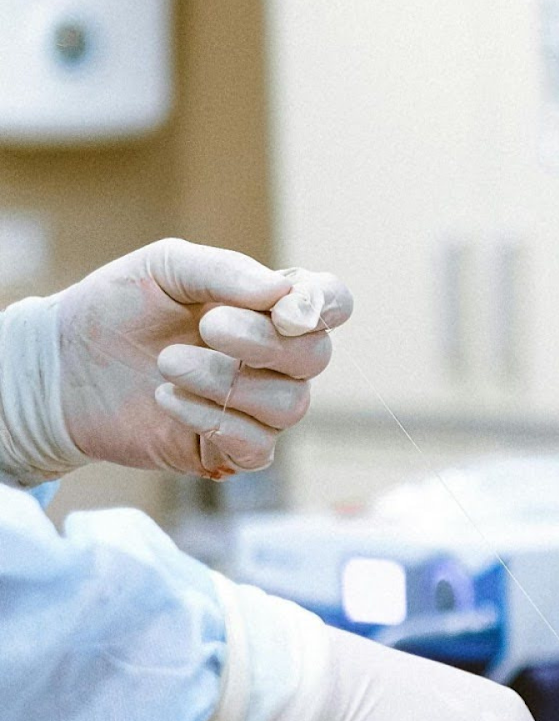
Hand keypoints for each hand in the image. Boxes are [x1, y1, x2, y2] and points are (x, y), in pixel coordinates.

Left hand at [53, 239, 351, 477]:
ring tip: (168, 364)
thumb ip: (223, 270)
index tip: (285, 309)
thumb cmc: (115, 309)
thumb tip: (282, 292)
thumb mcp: (163, 268)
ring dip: (227, 381)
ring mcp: (257, 406)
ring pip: (290, 404)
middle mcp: (275, 358)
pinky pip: (256, 445)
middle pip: (315, 356)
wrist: (60, 367)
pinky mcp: (230, 449)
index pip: (332, 304)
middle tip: (206, 326)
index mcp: (269, 307)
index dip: (324, 306)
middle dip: (262, 341)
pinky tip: (167, 399)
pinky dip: (213, 419)